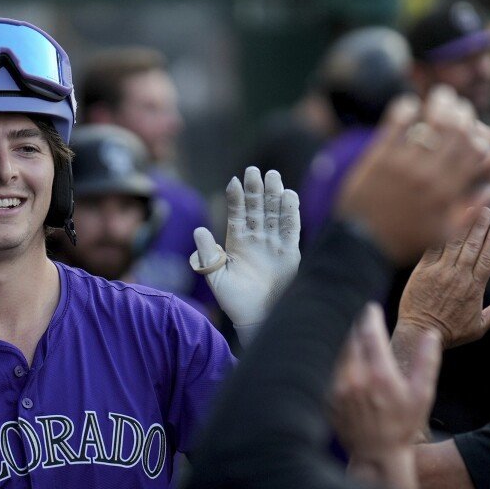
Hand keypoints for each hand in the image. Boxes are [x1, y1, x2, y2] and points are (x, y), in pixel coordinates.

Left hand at [189, 166, 299, 326]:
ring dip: (274, 195)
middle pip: (257, 209)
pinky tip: (289, 195)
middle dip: (256, 190)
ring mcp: (274, 244)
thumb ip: (208, 255)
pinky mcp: (290, 252)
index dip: (236, 199)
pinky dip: (290, 212)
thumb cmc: (234, 301)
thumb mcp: (216, 277)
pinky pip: (290, 228)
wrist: (257, 318)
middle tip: (254, 171)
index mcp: (237, 243)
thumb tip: (198, 230)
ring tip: (273, 176)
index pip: (237, 215)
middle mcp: (256, 239)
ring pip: (274, 213)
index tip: (234, 182)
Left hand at [331, 303, 441, 460]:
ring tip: (347, 333)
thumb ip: (426, 362)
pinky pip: (324, 369)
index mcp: (379, 375)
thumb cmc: (402, 425)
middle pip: (347, 339)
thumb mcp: (422, 394)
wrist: (376, 454)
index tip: (371, 308)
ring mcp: (337, 390)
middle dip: (353, 326)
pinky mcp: (326, 398)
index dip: (370, 317)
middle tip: (358, 318)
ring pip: (334, 352)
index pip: (369, 334)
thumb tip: (430, 334)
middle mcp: (354, 380)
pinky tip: (336, 355)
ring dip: (340, 340)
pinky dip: (329, 358)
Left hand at [337, 87, 488, 264]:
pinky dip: (404, 111)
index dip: (479, 135)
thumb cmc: (403, 240)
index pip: (475, 153)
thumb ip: (472, 211)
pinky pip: (395, 127)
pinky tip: (408, 103)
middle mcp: (428, 176)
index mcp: (447, 193)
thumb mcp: (443, 234)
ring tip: (440, 95)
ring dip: (438, 105)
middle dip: (462, 113)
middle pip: (456, 133)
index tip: (474, 128)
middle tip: (459, 105)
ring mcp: (402, 166)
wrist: (359, 245)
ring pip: (429, 124)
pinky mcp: (377, 160)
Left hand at [396, 206, 489, 349]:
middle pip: (473, 246)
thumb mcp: (478, 327)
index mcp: (474, 288)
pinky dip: (440, 234)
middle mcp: (458, 276)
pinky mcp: (422, 271)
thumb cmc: (449, 333)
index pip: (488, 259)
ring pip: (455, 243)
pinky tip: (444, 221)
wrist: (419, 334)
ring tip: (471, 209)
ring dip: (463, 224)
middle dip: (480, 225)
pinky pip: (432, 248)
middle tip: (486, 208)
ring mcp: (439, 272)